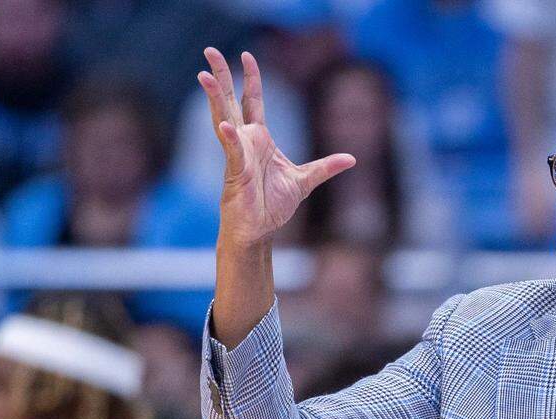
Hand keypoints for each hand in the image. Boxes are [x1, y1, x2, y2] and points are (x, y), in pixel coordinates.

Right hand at [198, 48, 354, 248]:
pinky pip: (233, 152)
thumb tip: (351, 158)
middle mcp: (245, 141)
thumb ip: (326, 167)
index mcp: (260, 140)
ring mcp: (238, 155)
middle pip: (230, 102)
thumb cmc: (274, 205)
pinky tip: (225, 126)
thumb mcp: (305, 181)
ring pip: (223, 119)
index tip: (247, 56)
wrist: (260, 230)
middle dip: (221, 77)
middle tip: (210, 51)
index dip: (250, 79)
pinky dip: (230, 139)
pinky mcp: (237, 172)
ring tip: (203, 75)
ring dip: (214, 98)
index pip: (252, 101)